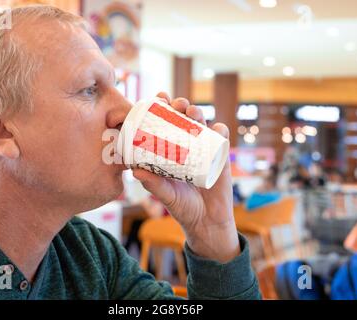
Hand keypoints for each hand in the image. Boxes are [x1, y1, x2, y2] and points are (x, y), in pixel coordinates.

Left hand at [132, 93, 239, 262]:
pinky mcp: (220, 158)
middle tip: (176, 105)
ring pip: (203, 124)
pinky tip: (215, 128)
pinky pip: (221, 139)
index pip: (166, 123)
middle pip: (184, 118)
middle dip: (181, 105)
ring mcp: (204, 150)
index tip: (158, 97)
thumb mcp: (165, 194)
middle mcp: (187, 146)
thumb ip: (152, 184)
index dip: (163, 107)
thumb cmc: (182, 207)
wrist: (206, 222)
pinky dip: (219, 130)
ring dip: (198, 113)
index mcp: (171, 150)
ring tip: (192, 112)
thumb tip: (134, 170)